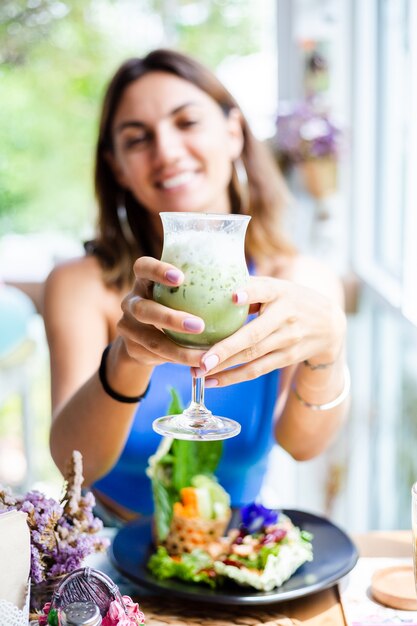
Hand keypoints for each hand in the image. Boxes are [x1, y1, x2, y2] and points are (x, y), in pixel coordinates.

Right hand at [117, 256, 205, 366]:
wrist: (144, 336)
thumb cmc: (174, 305)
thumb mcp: (179, 292)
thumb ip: (199, 286)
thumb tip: (244, 281)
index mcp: (143, 280)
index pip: (143, 267)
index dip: (158, 271)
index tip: (181, 277)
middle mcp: (131, 301)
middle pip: (144, 309)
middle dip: (171, 318)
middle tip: (198, 325)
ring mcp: (127, 326)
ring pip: (151, 340)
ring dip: (179, 349)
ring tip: (204, 355)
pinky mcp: (132, 348)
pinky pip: (156, 357)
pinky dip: (178, 360)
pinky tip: (199, 363)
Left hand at [192, 276, 345, 386]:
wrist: (329, 324)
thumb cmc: (291, 300)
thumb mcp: (277, 287)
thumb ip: (250, 287)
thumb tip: (212, 286)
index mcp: (280, 292)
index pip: (264, 290)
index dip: (250, 292)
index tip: (233, 297)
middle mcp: (285, 316)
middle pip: (254, 335)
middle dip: (226, 349)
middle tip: (201, 359)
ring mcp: (288, 340)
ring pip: (253, 356)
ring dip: (224, 367)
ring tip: (199, 372)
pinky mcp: (287, 357)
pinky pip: (257, 369)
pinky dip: (234, 377)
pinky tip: (213, 381)